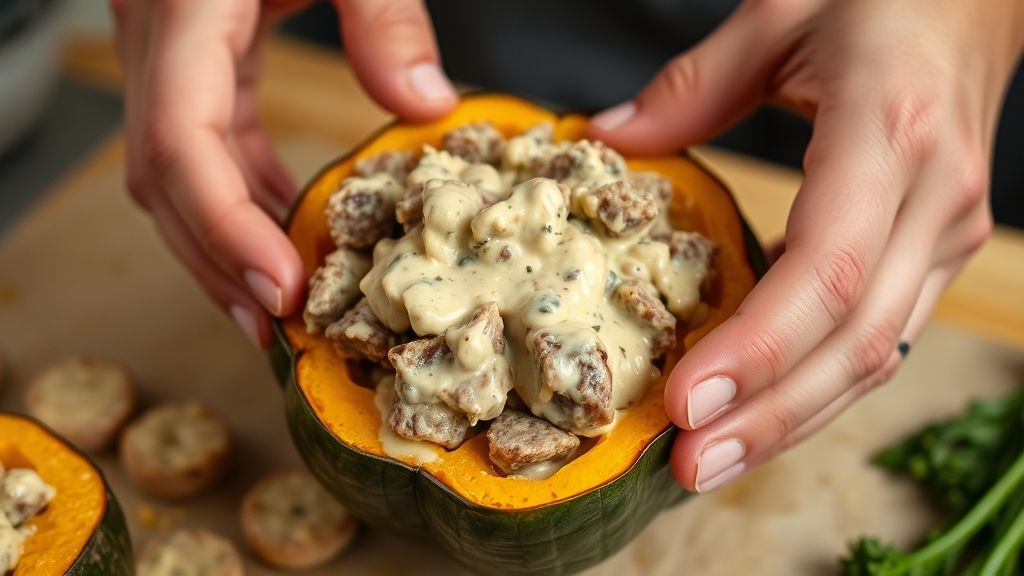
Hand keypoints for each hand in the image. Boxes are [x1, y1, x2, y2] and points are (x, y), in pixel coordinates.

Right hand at [110, 0, 454, 346]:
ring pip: (170, 171)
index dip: (225, 228)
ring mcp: (166, 51)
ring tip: (278, 303)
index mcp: (184, 8)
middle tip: (279, 327)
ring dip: (222, 241)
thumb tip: (427, 105)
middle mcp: (157, 37)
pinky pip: (203, 143)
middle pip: (163, 177)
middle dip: (218, 261)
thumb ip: (384, 16)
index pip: (181, 140)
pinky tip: (281, 234)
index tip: (282, 292)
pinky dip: (239, 197)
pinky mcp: (193, 58)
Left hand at [590, 0, 1023, 491]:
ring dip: (792, 419)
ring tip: (712, 462)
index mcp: (889, 134)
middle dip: (767, 415)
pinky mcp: (935, 250)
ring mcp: (944, 234)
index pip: (825, 271)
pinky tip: (760, 413)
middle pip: (854, 340)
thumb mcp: (780, 14)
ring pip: (874, 355)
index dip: (756, 348)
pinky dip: (817, 384)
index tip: (684, 402)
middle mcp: (931, 201)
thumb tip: (606, 136)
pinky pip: (880, 336)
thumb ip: (691, 86)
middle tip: (686, 464)